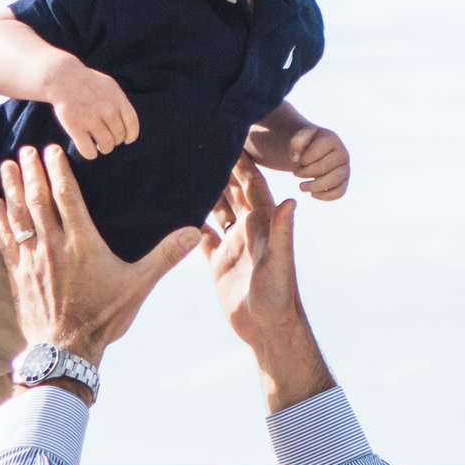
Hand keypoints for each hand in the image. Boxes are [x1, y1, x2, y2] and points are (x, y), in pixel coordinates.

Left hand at [0, 143, 198, 376]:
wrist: (67, 350)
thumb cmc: (104, 317)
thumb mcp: (139, 285)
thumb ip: (165, 256)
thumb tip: (193, 233)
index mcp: (82, 242)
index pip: (67, 196)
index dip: (57, 170)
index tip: (50, 149)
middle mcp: (53, 245)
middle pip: (38, 199)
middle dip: (31, 171)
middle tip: (24, 149)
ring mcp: (33, 259)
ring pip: (19, 215)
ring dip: (12, 188)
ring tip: (6, 165)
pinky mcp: (19, 275)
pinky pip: (6, 239)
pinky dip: (0, 219)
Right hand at [51, 64, 139, 158]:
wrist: (62, 78)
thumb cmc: (87, 83)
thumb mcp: (109, 86)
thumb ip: (120, 103)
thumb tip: (129, 125)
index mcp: (117, 99)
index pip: (132, 125)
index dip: (131, 136)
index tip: (126, 140)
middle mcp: (107, 109)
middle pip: (119, 137)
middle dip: (114, 141)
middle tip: (106, 138)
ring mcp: (90, 118)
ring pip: (106, 146)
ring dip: (104, 148)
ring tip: (99, 145)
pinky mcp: (75, 127)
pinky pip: (89, 151)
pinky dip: (91, 154)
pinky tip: (89, 149)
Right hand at [202, 157, 335, 411]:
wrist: (267, 329)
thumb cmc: (280, 297)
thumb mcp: (280, 264)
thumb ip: (283, 233)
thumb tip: (291, 200)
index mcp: (264, 223)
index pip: (252, 183)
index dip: (243, 160)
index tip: (230, 135)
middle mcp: (247, 229)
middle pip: (231, 191)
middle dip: (219, 168)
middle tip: (198, 145)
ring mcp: (232, 244)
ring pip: (215, 209)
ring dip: (203, 190)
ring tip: (182, 169)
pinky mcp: (218, 262)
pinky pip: (202, 237)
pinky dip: (189, 222)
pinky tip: (173, 208)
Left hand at [246, 115, 349, 199]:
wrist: (316, 151)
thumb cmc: (306, 144)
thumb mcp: (300, 137)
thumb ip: (296, 142)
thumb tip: (295, 158)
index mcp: (331, 139)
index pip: (316, 152)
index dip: (303, 160)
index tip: (296, 161)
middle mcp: (342, 153)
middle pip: (324, 167)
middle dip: (306, 172)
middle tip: (295, 173)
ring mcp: (345, 168)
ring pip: (334, 181)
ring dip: (314, 186)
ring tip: (301, 187)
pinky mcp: (344, 182)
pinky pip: (339, 193)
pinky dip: (325, 196)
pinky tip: (312, 194)